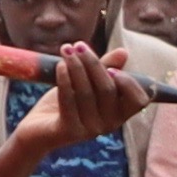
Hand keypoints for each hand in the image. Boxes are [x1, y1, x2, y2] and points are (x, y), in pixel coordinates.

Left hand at [9, 46, 149, 154]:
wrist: (37, 129)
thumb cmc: (65, 103)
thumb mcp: (86, 83)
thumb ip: (106, 69)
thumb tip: (124, 52)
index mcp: (119, 114)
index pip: (138, 100)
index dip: (129, 83)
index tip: (111, 68)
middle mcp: (109, 125)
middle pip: (108, 89)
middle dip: (93, 63)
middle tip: (78, 45)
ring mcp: (90, 130)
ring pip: (86, 92)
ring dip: (75, 66)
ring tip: (66, 49)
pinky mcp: (69, 131)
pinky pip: (68, 100)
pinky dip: (64, 79)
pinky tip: (60, 65)